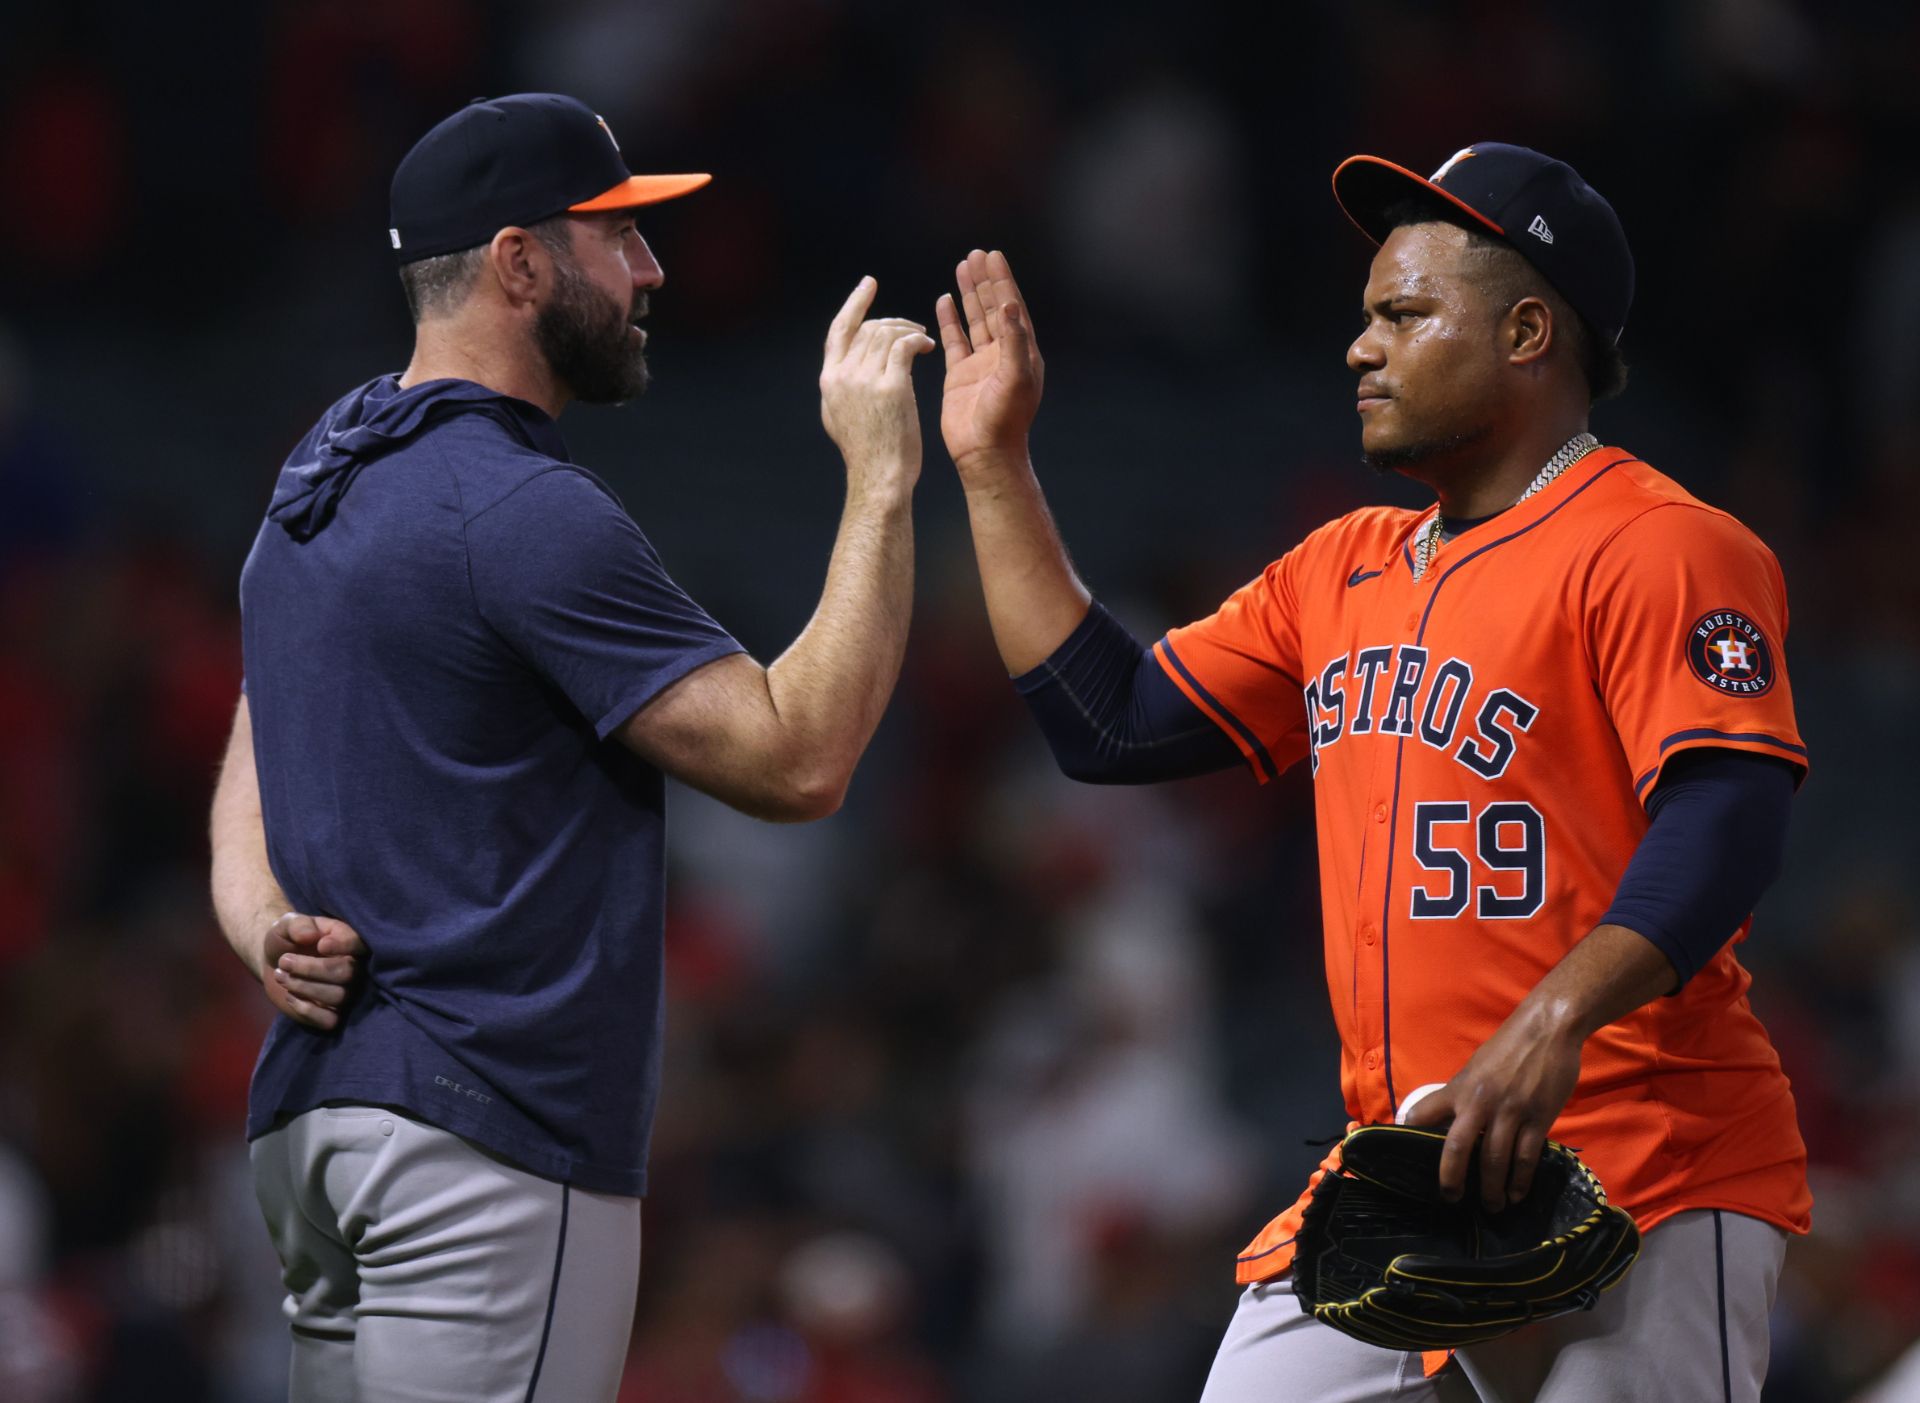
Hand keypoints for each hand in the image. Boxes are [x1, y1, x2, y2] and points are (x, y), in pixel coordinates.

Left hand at [259, 911, 366, 1031]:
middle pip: (347, 973)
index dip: (344, 946)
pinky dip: (306, 1009)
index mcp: (349, 942)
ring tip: (281, 975)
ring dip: (304, 987)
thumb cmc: (287, 940)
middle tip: (284, 961)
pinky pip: (329, 1020)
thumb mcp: (288, 924)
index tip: (320, 945)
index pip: (360, 944)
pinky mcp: (332, 1015)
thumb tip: (312, 936)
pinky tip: (289, 996)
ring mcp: (345, 993)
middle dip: (311, 969)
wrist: (274, 963)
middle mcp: (354, 969)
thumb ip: (298, 925)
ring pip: (338, 996)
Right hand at [819, 276, 936, 493]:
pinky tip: (929, 347)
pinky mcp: (890, 387)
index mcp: (829, 380)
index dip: (854, 304)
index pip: (839, 330)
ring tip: (924, 340)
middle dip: (893, 322)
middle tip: (913, 328)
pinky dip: (918, 340)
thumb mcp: (840, 417)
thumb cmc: (869, 454)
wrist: (880, 478)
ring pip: (887, 334)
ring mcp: (864, 380)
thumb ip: (840, 388)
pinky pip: (904, 346)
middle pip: (868, 328)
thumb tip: (842, 368)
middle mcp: (842, 375)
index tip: (869, 284)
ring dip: (909, 330)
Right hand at [936, 248, 1044, 479]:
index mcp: (1022, 352)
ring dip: (969, 294)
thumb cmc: (1006, 419)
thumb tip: (1010, 305)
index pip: (1012, 308)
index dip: (1003, 281)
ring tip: (962, 266)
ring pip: (974, 320)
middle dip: (985, 281)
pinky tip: (944, 300)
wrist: (984, 453)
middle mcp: (1002, 354)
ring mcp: (981, 363)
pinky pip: (954, 340)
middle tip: (976, 253)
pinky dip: (949, 320)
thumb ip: (1013, 340)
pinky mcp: (960, 375)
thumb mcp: (1015, 377)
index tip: (994, 256)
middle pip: (993, 308)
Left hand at [1402, 1000, 1583, 1211]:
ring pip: (1494, 1160)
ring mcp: (1510, 1112)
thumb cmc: (1509, 1046)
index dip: (1410, 1134)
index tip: (1406, 1156)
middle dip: (1451, 1178)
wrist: (1547, 1028)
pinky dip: (1520, 1180)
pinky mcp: (1538, 1118)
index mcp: (1459, 1087)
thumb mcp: (1476, 1067)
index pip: (1423, 1114)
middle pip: (1456, 1148)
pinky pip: (1526, 1157)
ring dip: (1492, 1189)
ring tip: (1493, 1206)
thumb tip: (1453, 1119)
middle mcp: (1479, 1102)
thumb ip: (1464, 1093)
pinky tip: (1517, 1194)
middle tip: (1451, 1198)